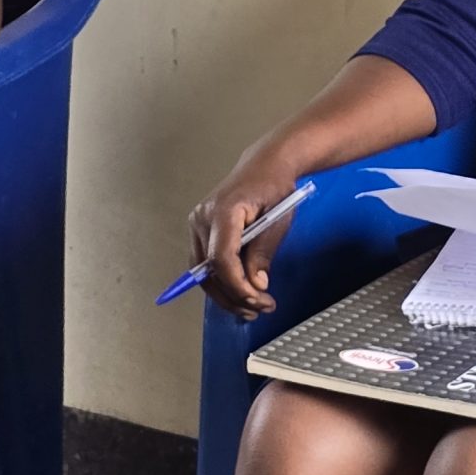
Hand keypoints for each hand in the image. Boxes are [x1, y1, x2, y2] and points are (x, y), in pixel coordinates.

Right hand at [188, 152, 300, 320]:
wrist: (265, 164)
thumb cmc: (274, 188)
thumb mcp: (277, 221)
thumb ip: (263, 253)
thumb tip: (255, 285)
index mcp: (223, 211)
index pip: (221, 258)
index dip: (237, 285)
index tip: (257, 300)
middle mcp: (202, 218)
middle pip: (209, 270)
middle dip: (233, 296)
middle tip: (259, 310)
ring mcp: (197, 224)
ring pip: (204, 273)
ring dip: (226, 295)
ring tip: (251, 308)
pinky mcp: (199, 231)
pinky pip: (206, 264)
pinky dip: (221, 282)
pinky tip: (239, 294)